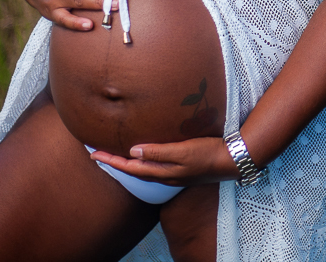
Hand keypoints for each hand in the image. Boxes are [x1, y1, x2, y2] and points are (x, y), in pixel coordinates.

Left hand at [88, 137, 237, 185]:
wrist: (232, 161)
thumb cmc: (208, 153)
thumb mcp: (183, 151)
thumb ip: (158, 152)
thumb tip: (133, 151)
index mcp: (162, 172)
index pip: (130, 167)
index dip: (111, 160)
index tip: (93, 153)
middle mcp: (165, 175)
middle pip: (133, 170)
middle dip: (114, 162)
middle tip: (97, 153)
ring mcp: (174, 174)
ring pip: (143, 169)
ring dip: (128, 162)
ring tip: (116, 154)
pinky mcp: (182, 168)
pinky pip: (155, 166)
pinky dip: (143, 161)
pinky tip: (145, 154)